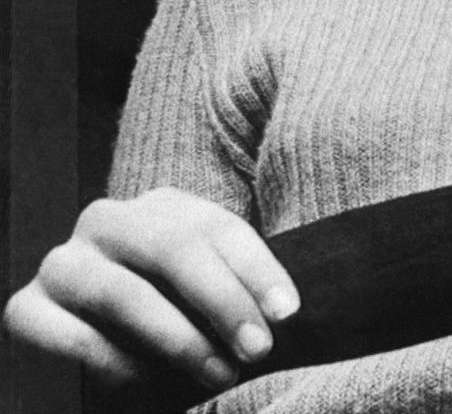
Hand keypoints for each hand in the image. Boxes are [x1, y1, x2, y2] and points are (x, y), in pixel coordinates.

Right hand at [3, 187, 298, 391]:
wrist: (87, 348)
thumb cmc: (170, 318)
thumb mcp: (204, 294)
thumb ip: (235, 290)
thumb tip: (281, 314)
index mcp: (159, 208)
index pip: (218, 228)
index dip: (257, 269)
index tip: (287, 313)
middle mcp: (106, 222)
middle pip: (172, 248)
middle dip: (222, 300)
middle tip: (258, 348)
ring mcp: (62, 263)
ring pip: (124, 293)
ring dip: (180, 339)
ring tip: (218, 373)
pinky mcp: (25, 310)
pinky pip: (75, 337)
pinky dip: (118, 363)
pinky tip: (150, 382)